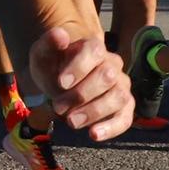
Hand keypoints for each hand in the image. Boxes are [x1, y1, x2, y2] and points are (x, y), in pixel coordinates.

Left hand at [28, 24, 133, 141]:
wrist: (58, 83)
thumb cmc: (52, 67)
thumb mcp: (42, 55)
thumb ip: (48, 44)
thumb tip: (60, 34)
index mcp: (93, 47)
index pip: (93, 51)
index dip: (78, 67)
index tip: (60, 82)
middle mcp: (112, 65)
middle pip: (107, 77)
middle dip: (81, 94)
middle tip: (58, 106)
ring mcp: (121, 86)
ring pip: (118, 97)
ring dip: (94, 111)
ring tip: (71, 122)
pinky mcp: (124, 107)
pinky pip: (126, 117)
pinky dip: (112, 127)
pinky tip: (94, 135)